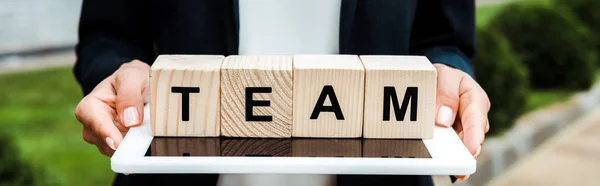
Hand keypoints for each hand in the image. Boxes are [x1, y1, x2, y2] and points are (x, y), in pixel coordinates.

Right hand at [75, 60, 149, 156]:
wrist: (139, 84)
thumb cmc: (132, 78)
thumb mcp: (133, 76)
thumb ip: (129, 95)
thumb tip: (129, 121)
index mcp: (90, 106)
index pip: (95, 122)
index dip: (106, 133)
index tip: (117, 143)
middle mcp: (93, 124)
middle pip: (105, 141)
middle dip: (123, 143)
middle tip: (141, 142)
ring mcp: (104, 137)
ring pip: (115, 150)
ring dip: (131, 145)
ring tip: (145, 132)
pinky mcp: (117, 145)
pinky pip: (125, 152)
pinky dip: (135, 147)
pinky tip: (144, 139)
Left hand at [433, 64, 489, 180]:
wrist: (441, 80)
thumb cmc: (444, 77)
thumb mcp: (443, 76)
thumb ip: (445, 94)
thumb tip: (443, 120)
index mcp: (474, 96)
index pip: (475, 116)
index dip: (474, 134)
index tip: (472, 148)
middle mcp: (475, 115)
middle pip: (473, 135)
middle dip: (468, 150)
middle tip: (463, 165)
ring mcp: (467, 127)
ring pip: (465, 143)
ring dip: (460, 155)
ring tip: (458, 170)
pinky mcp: (457, 135)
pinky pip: (456, 146)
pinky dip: (452, 156)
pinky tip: (452, 169)